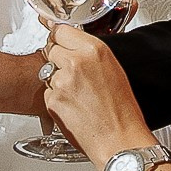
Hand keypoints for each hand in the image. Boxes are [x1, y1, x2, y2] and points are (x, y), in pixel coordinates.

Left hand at [38, 25, 154, 164]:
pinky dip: (56, 97)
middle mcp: (75, 63)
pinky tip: (73, 106)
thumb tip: (77, 47)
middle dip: (57, 57)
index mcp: (94, 50)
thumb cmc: (122, 111)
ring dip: (56, 79)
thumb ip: (91, 54)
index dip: (59, 35)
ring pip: (47, 71)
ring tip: (78, 94)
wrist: (119, 140)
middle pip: (51, 48)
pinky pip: (47, 92)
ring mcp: (61, 82)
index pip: (61, 30)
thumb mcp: (114, 70)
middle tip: (72, 72)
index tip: (55, 36)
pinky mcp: (52, 100)